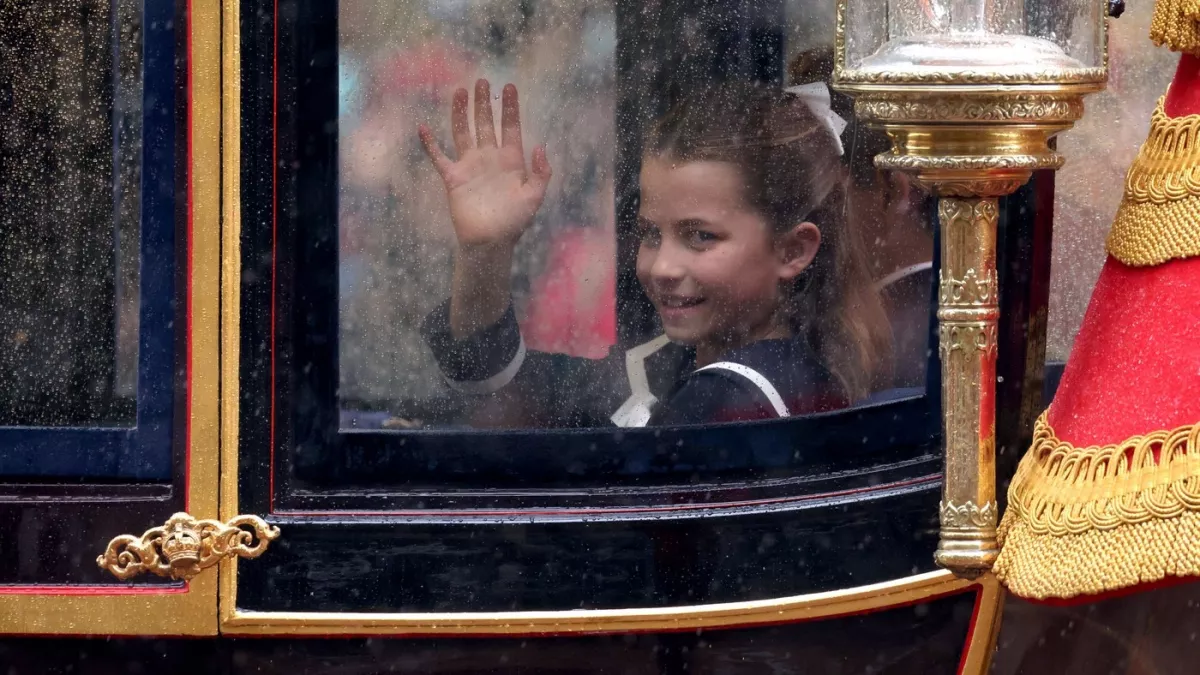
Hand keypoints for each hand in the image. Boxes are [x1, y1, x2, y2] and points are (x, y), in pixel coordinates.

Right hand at [419, 80, 551, 249]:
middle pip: (486, 124)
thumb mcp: (534, 197)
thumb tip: (539, 146)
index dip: (510, 108)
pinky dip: (430, 144)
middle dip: (484, 103)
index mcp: (510, 160)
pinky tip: (423, 129)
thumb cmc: (514, 222)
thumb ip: (540, 172)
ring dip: (461, 113)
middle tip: (483, 81)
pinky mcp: (453, 178)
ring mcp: (470, 166)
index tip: (510, 87)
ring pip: (464, 133)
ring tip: (460, 91)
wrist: (490, 243)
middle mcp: (489, 158)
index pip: (510, 127)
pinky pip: (439, 158)